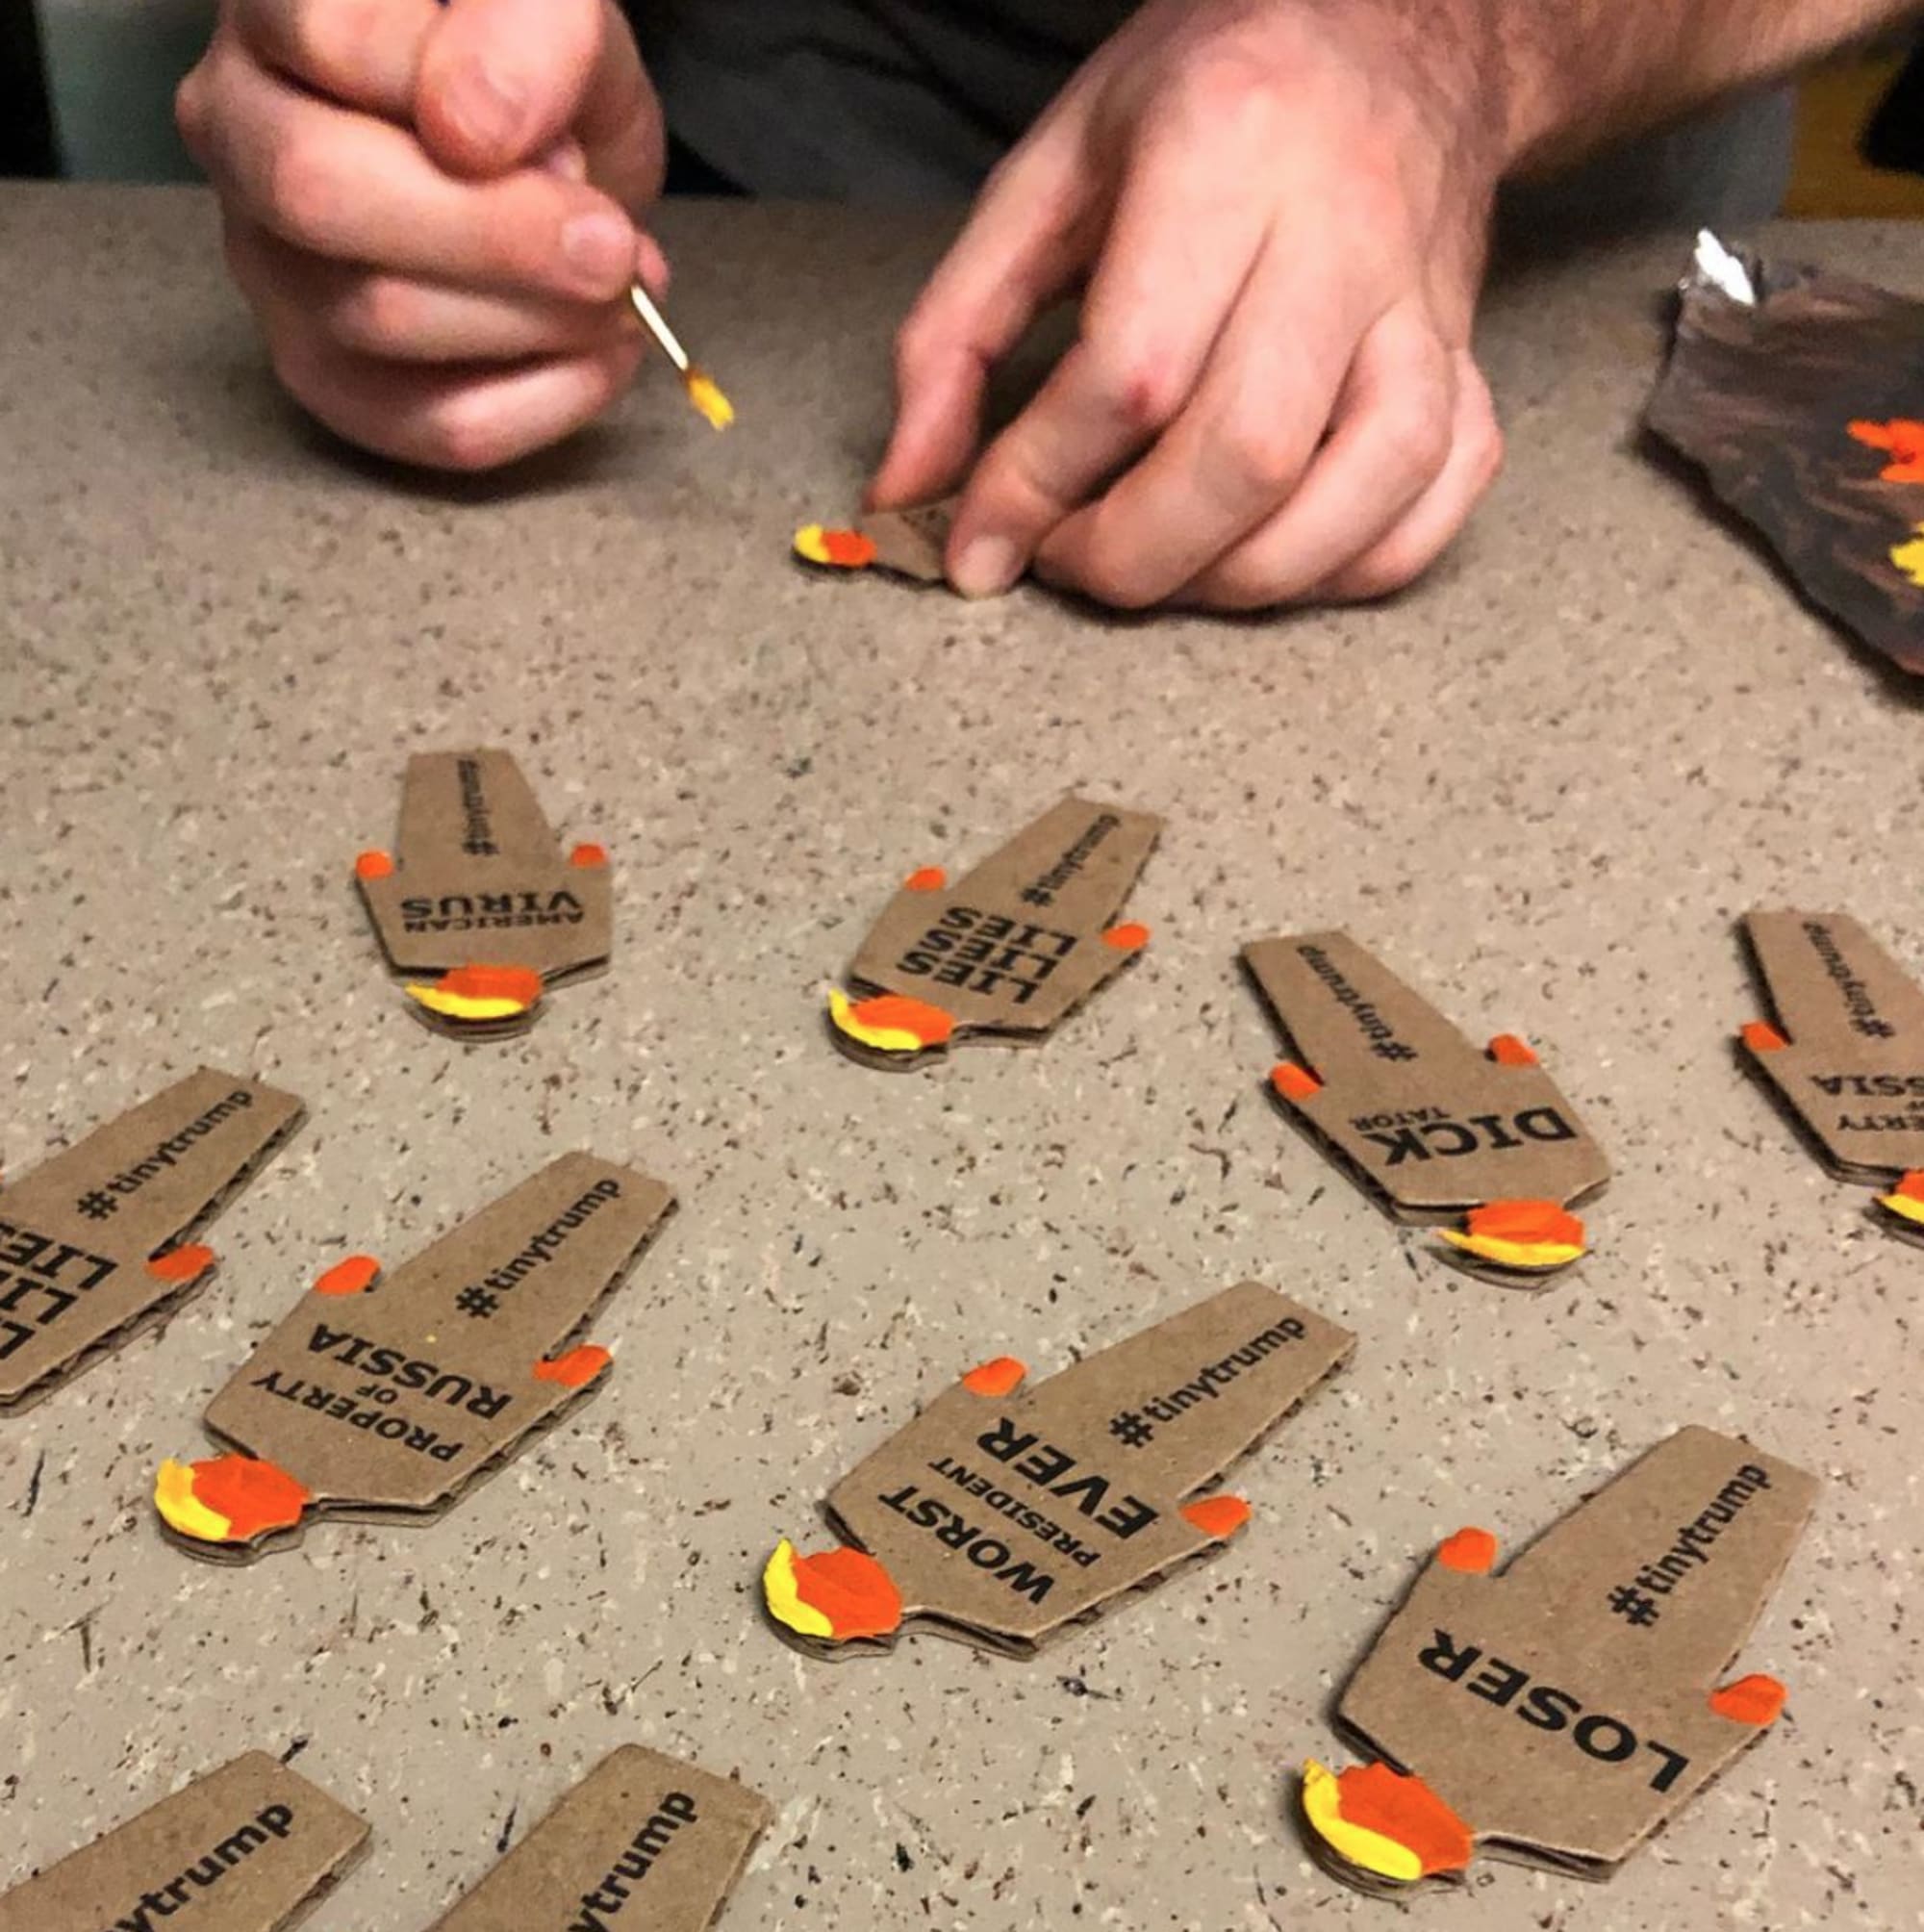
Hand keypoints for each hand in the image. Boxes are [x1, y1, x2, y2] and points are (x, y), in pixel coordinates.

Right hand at [177, 0, 665, 468]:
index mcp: (273, 12)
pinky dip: (542, 403)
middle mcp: (237, 133)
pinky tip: (598, 357)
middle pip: (322, 197)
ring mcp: (269, 265)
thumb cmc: (529, 64)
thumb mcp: (552, 6)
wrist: (548, 144)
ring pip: (377, 319)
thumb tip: (476, 131)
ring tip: (617, 290)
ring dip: (536, 319)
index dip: (472, 101)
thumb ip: (523, 30)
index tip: (570, 142)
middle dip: (499, 237)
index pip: (334, 44)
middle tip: (612, 248)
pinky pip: (427, 424)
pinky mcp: (330, 378)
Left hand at [870, 0, 1508, 609]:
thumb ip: (956, 331)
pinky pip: (1442, 489)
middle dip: (1136, 553)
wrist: (1393, 28)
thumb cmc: (1207, 95)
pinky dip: (1359, 560)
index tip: (979, 546)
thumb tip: (907, 488)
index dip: (1037, 487)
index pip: (1129, 373)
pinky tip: (1277, 552)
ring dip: (1246, 577)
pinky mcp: (1467, 350)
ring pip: (1366, 488)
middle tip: (1070, 561)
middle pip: (1248, 454)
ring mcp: (1424, 298)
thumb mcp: (1050, 171)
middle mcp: (1342, 227)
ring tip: (1166, 568)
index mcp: (1224, 147)